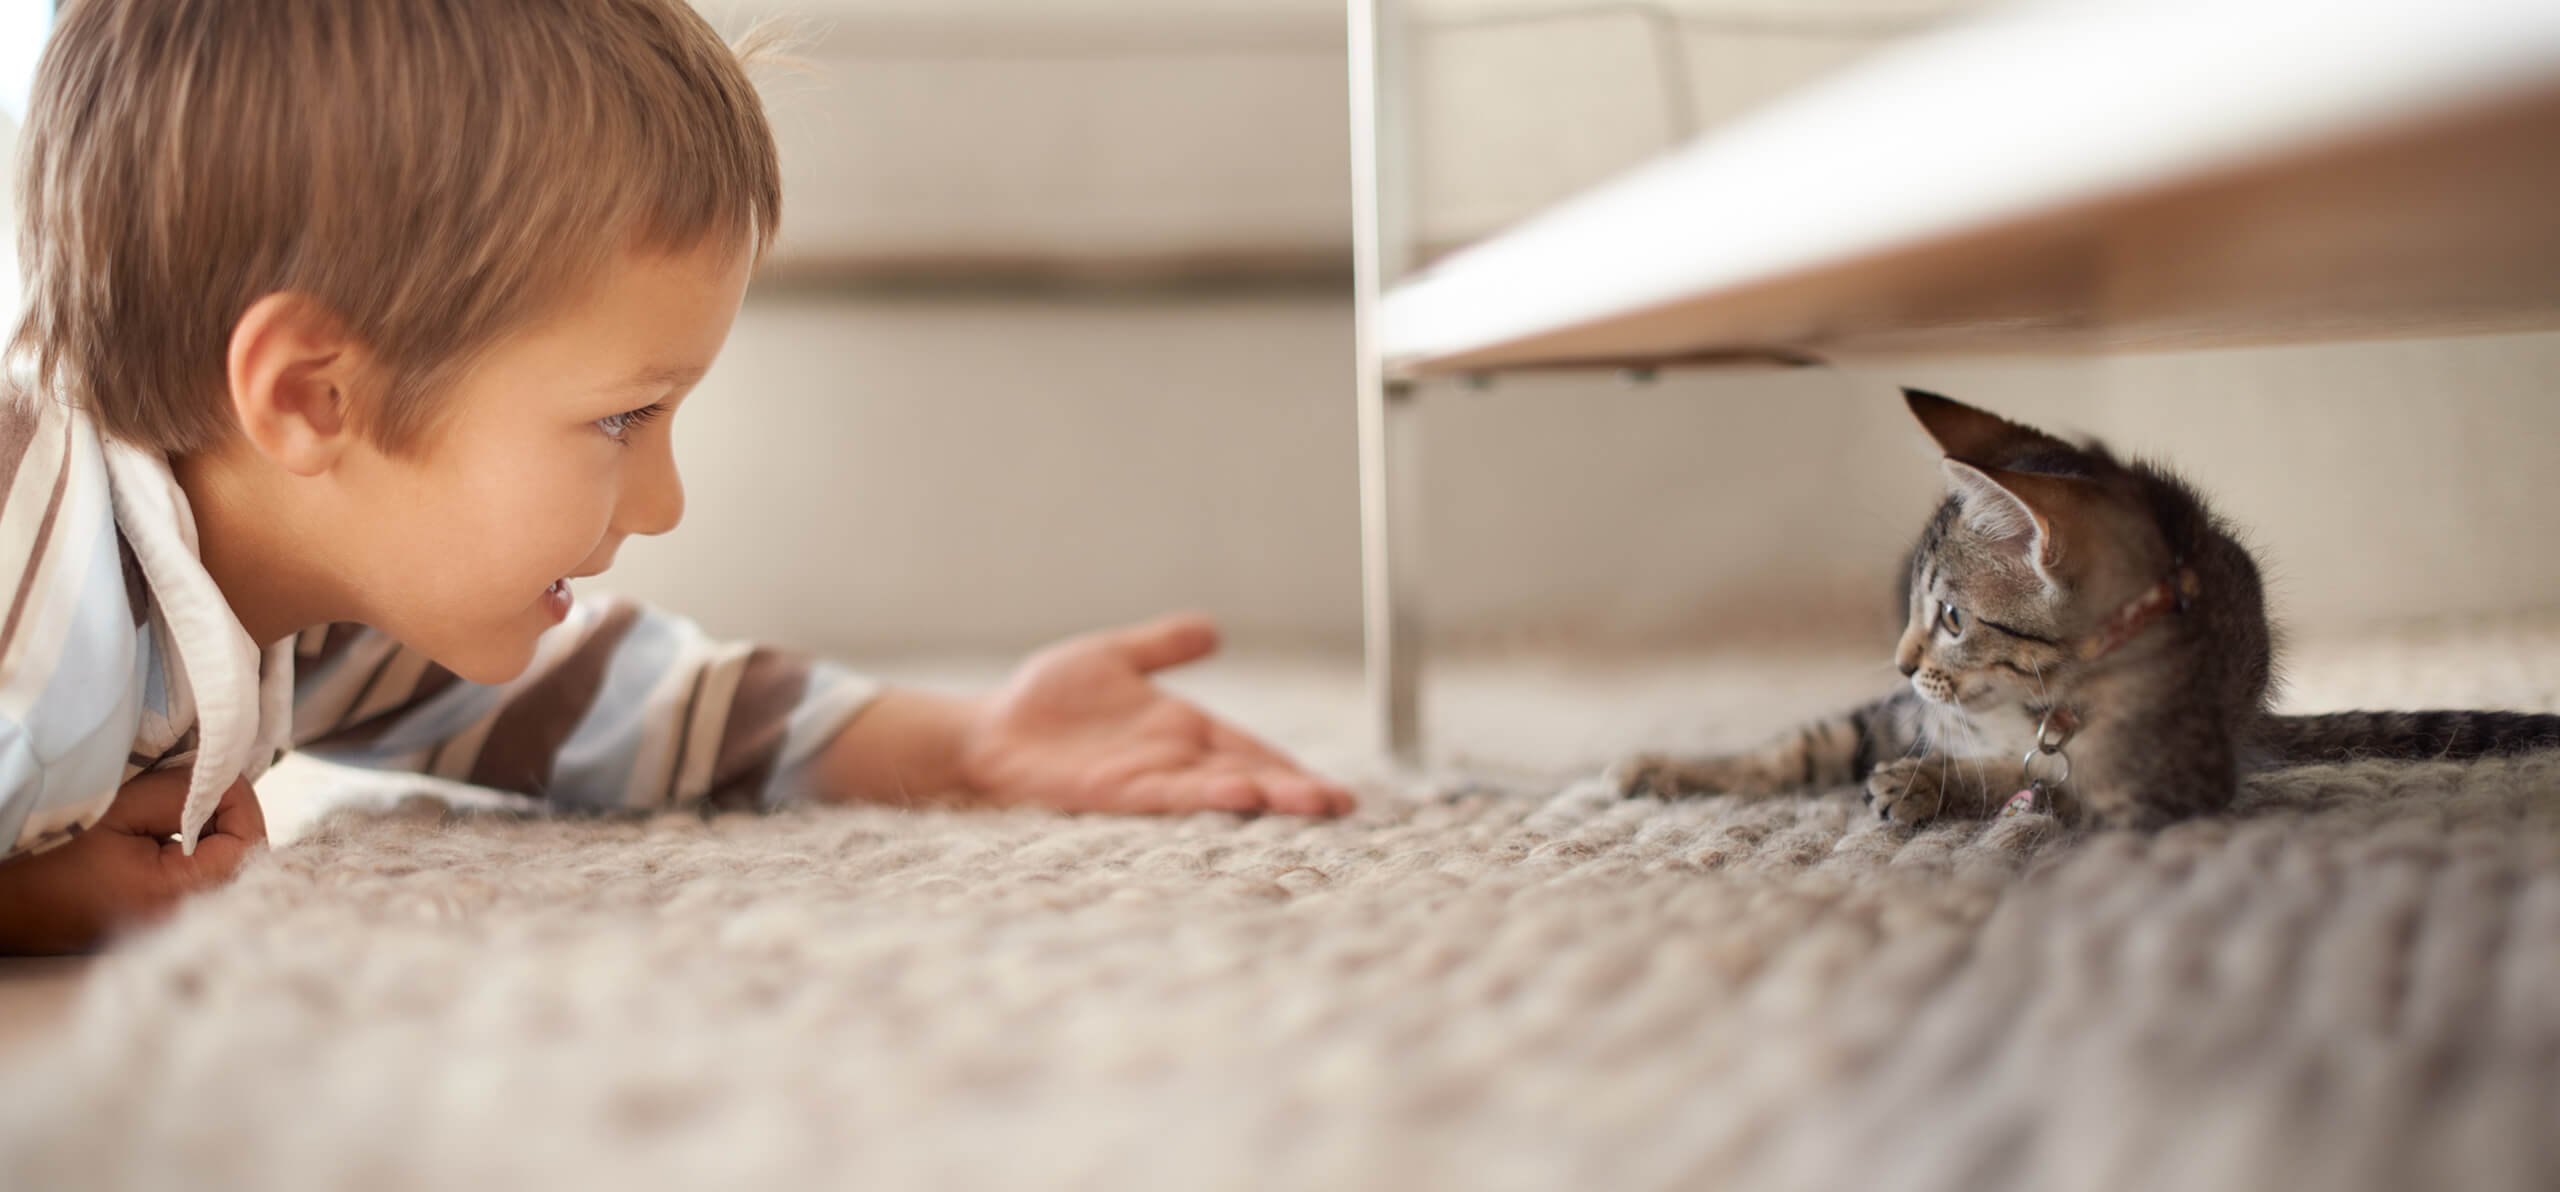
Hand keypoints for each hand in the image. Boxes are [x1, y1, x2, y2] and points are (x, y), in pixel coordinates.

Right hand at [0, 769, 266, 954]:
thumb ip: (182, 794)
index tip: (214, 776)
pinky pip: (199, 882)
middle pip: (242, 859)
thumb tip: (224, 783)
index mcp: (177, 894)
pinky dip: (195, 852)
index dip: (239, 801)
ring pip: (223, 869)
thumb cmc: (49, 853)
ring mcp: (171, 925)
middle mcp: (184, 919)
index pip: (248, 843)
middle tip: (198, 787)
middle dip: (227, 815)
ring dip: (211, 832)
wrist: (2, 902)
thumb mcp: (119, 807)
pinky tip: (167, 834)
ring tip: (178, 808)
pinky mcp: (157, 921)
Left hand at [957, 614, 1354, 816]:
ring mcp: (1148, 778)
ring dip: (1267, 798)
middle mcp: (1173, 760)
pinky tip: (1242, 794)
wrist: (988, 731)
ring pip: (1220, 790)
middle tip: (1343, 806)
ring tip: (1313, 804)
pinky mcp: (1116, 791)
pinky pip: (1170, 794)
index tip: (1337, 791)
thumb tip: (1212, 630)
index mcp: (1182, 732)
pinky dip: (1208, 795)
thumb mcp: (1115, 657)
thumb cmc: (1045, 701)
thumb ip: (1162, 646)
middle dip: (1295, 791)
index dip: (1291, 768)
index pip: (1250, 752)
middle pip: (1247, 776)